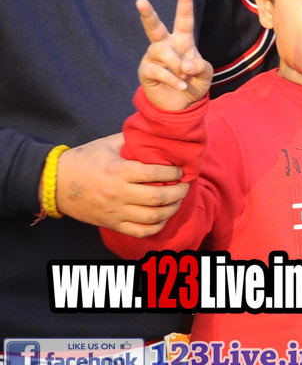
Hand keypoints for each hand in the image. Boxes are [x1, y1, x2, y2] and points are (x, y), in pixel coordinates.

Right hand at [55, 133, 187, 236]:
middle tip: (184, 186)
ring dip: (171, 209)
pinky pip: (140, 231)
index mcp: (118, 171)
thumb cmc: (83, 160)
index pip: (155, 174)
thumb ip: (132, 140)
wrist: (54, 183)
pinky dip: (156, 226)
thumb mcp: (107, 144)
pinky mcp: (112, 223)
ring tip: (177, 201)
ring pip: (153, 217)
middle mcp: (118, 193)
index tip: (180, 171)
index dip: (174, 173)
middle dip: (179, 192)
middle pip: (158, 197)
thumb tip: (156, 133)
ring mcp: (115, 211)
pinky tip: (162, 218)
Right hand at [136, 0, 212, 111]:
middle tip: (141, 1)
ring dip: (175, 63)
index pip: (184, 18)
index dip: (184, 2)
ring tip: (185, 76)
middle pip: (155, 27)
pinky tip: (181, 85)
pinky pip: (157, 70)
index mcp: (183, 40)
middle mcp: (165, 45)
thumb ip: (200, 67)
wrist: (181, 105)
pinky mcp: (146, 71)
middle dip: (148, 14)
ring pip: (160, 51)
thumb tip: (185, 66)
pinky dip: (172, 78)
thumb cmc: (194, 83)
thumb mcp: (205, 74)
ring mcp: (153, 57)